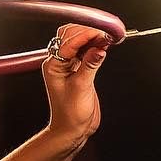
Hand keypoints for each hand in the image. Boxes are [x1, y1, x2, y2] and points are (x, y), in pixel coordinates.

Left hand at [42, 24, 110, 145]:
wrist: (72, 129)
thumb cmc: (70, 114)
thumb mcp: (81, 88)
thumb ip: (90, 65)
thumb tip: (100, 48)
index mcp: (53, 65)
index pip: (69, 42)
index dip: (86, 34)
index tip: (102, 32)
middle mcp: (58, 62)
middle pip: (70, 35)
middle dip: (88, 31)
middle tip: (105, 34)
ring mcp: (68, 64)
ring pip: (78, 40)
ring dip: (93, 36)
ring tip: (107, 38)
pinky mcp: (79, 68)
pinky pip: (86, 50)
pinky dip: (96, 45)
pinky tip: (105, 45)